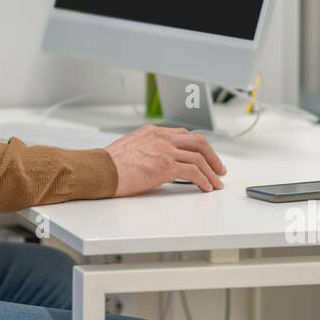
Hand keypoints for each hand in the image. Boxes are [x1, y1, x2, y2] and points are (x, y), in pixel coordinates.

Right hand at [103, 125, 226, 195]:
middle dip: (213, 156)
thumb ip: (148, 149)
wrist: (100, 170)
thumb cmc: (109, 164)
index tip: (205, 157)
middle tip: (219, 169)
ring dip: (212, 172)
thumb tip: (157, 161)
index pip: (184, 135)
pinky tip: (206, 187)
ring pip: (199, 158)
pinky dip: (204, 180)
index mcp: (153, 131)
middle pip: (198, 142)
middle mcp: (162, 137)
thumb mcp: (130, 147)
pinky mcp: (166, 166)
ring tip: (216, 183)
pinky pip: (194, 172)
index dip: (199, 147)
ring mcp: (165, 150)